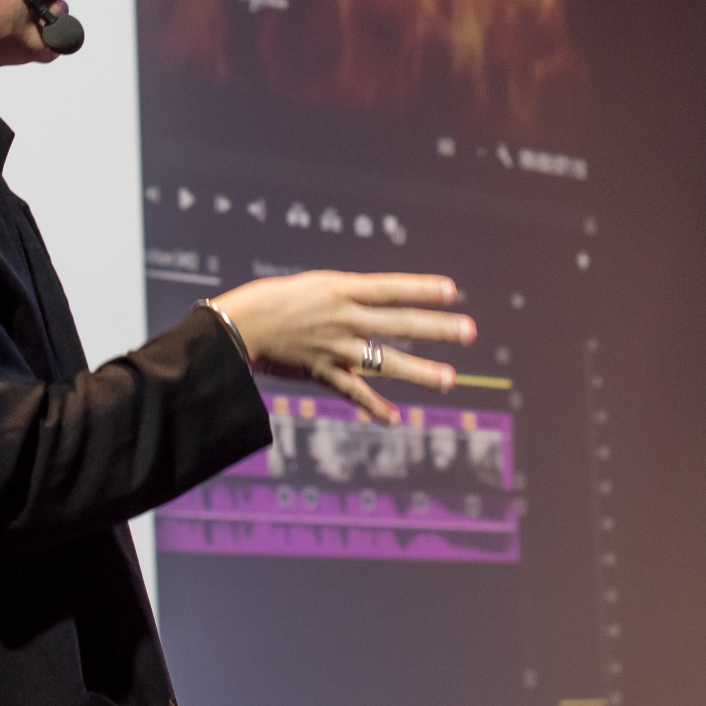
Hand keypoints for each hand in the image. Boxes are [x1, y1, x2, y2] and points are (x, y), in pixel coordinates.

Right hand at [210, 272, 474, 421]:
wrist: (237, 326)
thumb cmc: (272, 300)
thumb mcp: (314, 286)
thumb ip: (346, 298)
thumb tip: (373, 306)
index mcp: (341, 290)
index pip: (392, 288)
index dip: (422, 289)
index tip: (453, 291)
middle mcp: (344, 318)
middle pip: (400, 323)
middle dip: (437, 328)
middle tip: (469, 331)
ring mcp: (336, 347)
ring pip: (386, 361)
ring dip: (420, 372)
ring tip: (449, 379)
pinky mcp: (323, 372)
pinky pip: (355, 392)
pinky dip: (375, 407)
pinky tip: (396, 419)